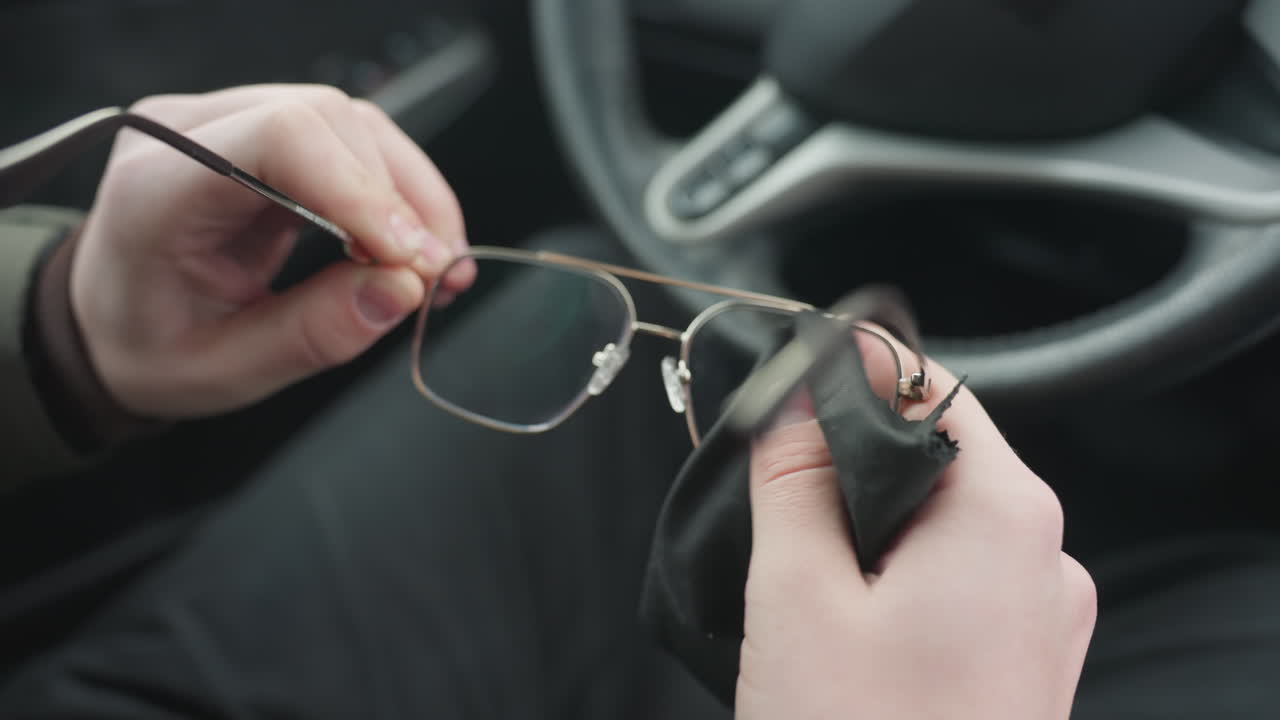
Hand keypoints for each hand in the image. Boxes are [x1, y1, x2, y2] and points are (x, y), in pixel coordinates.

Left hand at [70, 84, 473, 417]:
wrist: (111, 321)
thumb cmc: (151, 346)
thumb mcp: (224, 370)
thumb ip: (311, 334)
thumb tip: (403, 291)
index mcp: (157, 187)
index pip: (278, 139)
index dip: (361, 191)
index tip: (412, 261)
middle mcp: (190, 132)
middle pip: (327, 121)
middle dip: (397, 202)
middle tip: (432, 281)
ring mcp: (230, 122)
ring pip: (353, 125)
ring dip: (411, 197)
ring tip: (436, 269)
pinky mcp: (268, 134)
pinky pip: (353, 143)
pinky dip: (399, 195)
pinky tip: (415, 248)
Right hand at [737, 349, 1096, 718]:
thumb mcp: (797, 595)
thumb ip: (791, 479)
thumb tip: (790, 398)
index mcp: (1004, 518)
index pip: (931, 388)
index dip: (856, 369)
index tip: (793, 366)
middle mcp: (1045, 560)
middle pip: (938, 456)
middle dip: (854, 461)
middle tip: (777, 493)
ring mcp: (1042, 619)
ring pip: (945, 525)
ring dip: (876, 529)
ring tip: (810, 581)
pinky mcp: (1023, 664)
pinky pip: (961, 583)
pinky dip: (903, 581)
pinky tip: (852, 627)